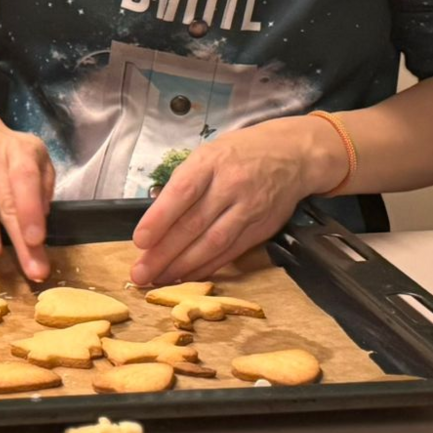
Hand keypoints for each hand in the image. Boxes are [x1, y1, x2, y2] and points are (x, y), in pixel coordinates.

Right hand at [0, 101, 54, 280]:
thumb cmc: (3, 150)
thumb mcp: (31, 156)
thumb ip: (42, 184)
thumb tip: (43, 217)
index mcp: (20, 152)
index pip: (28, 179)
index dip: (31, 208)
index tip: (37, 240)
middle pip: (6, 196)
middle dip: (17, 234)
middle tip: (29, 268)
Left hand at [129, 115, 343, 285]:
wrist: (292, 155)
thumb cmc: (238, 154)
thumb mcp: (208, 155)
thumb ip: (185, 183)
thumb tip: (156, 219)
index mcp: (210, 161)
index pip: (182, 192)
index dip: (159, 219)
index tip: (140, 241)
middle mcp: (230, 185)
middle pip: (194, 223)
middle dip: (164, 252)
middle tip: (140, 273)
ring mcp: (249, 208)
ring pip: (213, 242)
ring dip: (183, 265)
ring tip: (159, 279)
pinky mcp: (262, 228)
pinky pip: (231, 251)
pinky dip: (207, 266)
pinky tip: (188, 276)